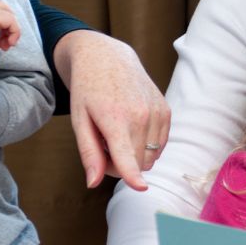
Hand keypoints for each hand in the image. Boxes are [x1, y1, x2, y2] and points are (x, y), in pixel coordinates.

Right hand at [0, 2, 20, 62]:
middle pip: (8, 10)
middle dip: (11, 27)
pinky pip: (11, 20)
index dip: (6, 29)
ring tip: (4, 46)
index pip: (0, 14)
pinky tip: (6, 44)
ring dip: (13, 32)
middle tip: (6, 42)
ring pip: (11, 15)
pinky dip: (14, 32)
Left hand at [53, 30, 168, 189]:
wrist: (107, 57)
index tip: (140, 187)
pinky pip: (160, 146)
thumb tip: (93, 183)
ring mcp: (157, 113)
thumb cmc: (88, 90)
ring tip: (118, 134)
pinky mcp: (166, 111)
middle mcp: (141, 115)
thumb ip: (89, 153)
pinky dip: (147, 145)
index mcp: (115, 118)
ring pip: (151, 158)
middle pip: (137, 164)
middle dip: (121, 165)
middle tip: (104, 147)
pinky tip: (132, 129)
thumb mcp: (79, 121)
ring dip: (135, 155)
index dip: (132, 175)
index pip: (126, 154)